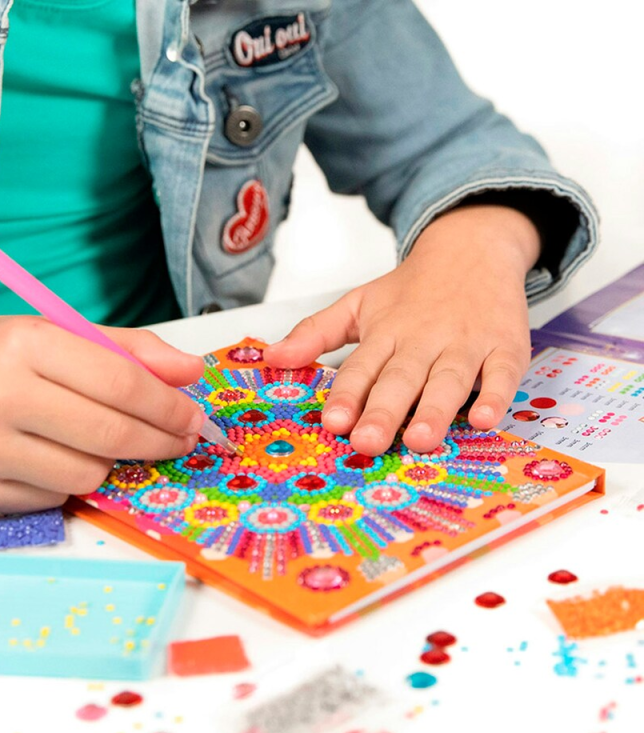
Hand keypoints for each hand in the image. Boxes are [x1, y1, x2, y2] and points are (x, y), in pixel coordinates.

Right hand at [0, 318, 204, 511]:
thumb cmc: (1, 358)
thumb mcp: (63, 336)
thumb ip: (133, 350)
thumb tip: (194, 371)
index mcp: (26, 343)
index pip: (119, 381)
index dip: (168, 406)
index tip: (194, 418)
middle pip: (110, 434)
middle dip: (160, 442)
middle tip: (180, 440)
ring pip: (88, 474)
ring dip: (112, 462)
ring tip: (100, 440)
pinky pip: (57, 498)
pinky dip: (72, 480)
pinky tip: (58, 456)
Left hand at [264, 204, 540, 455]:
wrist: (472, 247)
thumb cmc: (411, 289)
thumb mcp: (357, 304)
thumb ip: (315, 332)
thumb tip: (271, 358)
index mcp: (384, 333)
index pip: (360, 368)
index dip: (346, 396)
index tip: (332, 423)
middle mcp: (422, 340)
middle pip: (400, 379)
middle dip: (383, 411)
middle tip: (368, 443)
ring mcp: (464, 344)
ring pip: (448, 380)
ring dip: (434, 409)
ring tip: (419, 439)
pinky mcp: (503, 346)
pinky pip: (502, 374)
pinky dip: (495, 395)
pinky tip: (484, 419)